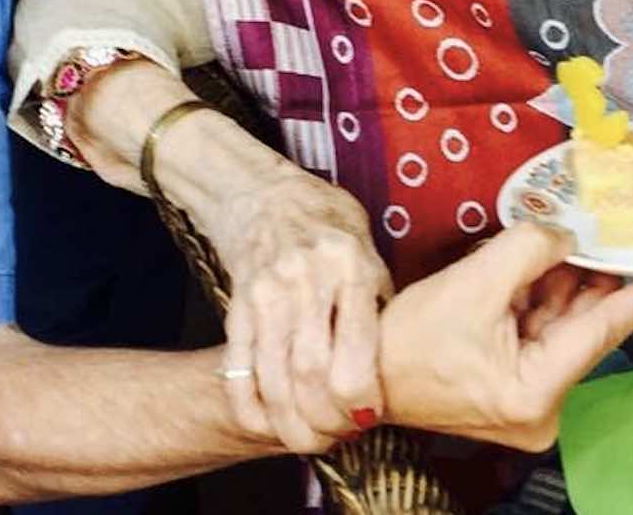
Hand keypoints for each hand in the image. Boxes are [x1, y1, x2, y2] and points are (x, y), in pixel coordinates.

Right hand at [210, 167, 392, 454]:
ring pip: (275, 378)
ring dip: (293, 423)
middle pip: (312, 372)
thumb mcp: (367, 247)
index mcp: (349, 263)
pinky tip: (269, 425)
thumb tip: (395, 362)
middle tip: (342, 434)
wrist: (263, 193)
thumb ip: (376, 300)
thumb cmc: (327, 222)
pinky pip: (239, 368)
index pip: (356, 348)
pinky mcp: (237, 304)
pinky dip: (252, 407)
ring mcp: (265, 292)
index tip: (370, 416)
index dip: (362, 397)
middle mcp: (305, 278)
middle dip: (328, 419)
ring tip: (312, 439)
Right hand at [379, 223, 632, 450]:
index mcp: (537, 392)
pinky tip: (544, 266)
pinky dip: (542, 302)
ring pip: (562, 330)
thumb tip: (566, 233)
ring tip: (574, 241)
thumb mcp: (476, 281)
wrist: (367, 372)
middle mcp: (542, 409)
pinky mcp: (514, 390)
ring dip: (565, 285)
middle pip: (582, 330)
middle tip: (617, 235)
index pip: (600, 331)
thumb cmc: (411, 338)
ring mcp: (529, 403)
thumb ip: (530, 249)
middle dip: (594, 279)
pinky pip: (541, 337)